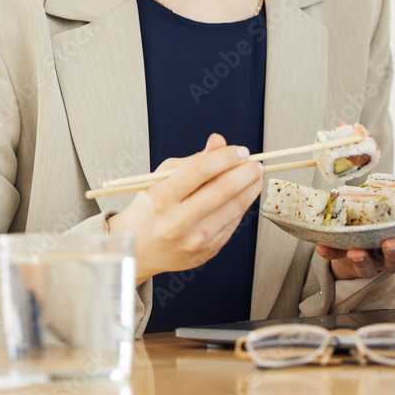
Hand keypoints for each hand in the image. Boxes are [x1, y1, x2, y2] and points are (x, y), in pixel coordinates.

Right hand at [107, 133, 262, 284]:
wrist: (140, 250)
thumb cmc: (151, 210)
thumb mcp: (162, 178)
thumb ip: (193, 160)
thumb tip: (219, 142)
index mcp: (161, 198)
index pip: (201, 170)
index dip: (226, 156)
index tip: (240, 150)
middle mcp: (177, 222)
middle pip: (223, 190)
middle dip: (246, 172)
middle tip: (255, 163)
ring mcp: (194, 240)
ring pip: (234, 208)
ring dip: (251, 188)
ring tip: (255, 177)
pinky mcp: (207, 251)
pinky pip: (232, 224)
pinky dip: (242, 206)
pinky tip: (243, 196)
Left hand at [315, 236, 394, 279]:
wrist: (379, 227)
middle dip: (394, 255)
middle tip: (391, 245)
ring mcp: (374, 257)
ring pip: (369, 265)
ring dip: (362, 260)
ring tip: (355, 252)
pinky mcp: (353, 252)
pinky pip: (342, 254)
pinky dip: (332, 250)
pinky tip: (323, 246)